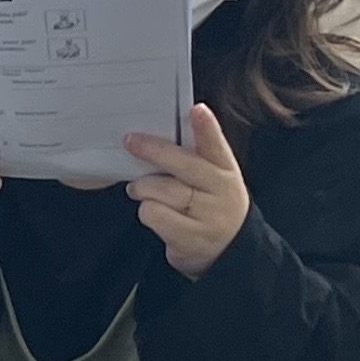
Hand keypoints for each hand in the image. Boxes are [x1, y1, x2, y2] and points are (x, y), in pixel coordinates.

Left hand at [123, 105, 250, 275]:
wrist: (228, 251)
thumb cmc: (209, 205)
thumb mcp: (212, 180)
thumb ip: (193, 160)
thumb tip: (153, 140)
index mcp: (225, 170)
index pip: (216, 145)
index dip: (206, 127)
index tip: (196, 110)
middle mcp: (220, 191)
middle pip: (183, 165)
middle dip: (153, 150)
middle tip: (131, 141)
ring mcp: (206, 215)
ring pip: (159, 190)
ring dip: (142, 188)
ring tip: (141, 190)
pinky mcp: (189, 237)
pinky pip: (152, 213)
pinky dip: (146, 211)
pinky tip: (154, 213)